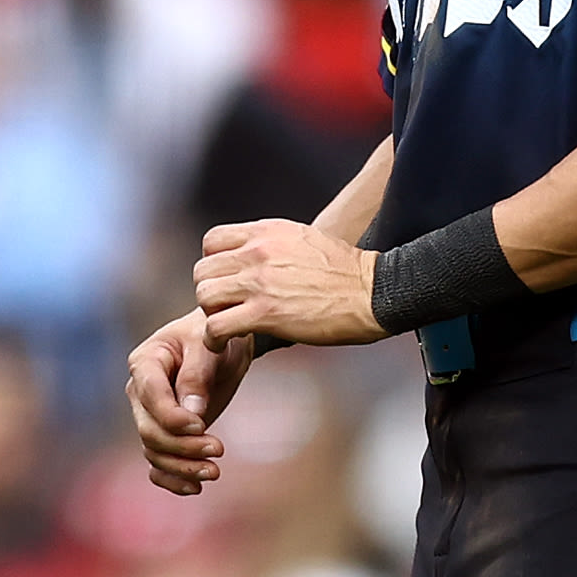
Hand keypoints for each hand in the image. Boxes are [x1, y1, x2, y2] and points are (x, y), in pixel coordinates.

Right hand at [126, 310, 256, 496]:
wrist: (222, 346)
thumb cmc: (214, 338)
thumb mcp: (209, 345)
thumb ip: (197, 375)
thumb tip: (192, 413)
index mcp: (145, 363)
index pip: (151, 398)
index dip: (172, 417)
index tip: (201, 425)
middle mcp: (140, 393)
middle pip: (150, 431)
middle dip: (182, 447)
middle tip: (218, 450)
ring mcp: (149, 416)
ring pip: (154, 451)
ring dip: (182, 467)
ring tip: (214, 472)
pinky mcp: (164, 433)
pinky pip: (157, 464)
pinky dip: (172, 480)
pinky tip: (195, 488)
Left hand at [193, 219, 385, 349]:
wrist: (373, 291)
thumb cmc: (347, 272)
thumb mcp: (304, 239)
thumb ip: (274, 244)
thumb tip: (256, 254)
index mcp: (267, 232)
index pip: (212, 240)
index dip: (213, 264)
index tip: (226, 281)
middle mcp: (258, 252)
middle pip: (203, 270)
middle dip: (210, 292)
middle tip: (225, 308)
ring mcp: (260, 282)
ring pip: (204, 295)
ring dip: (209, 315)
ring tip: (224, 326)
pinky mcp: (265, 314)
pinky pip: (216, 326)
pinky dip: (213, 339)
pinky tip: (223, 343)